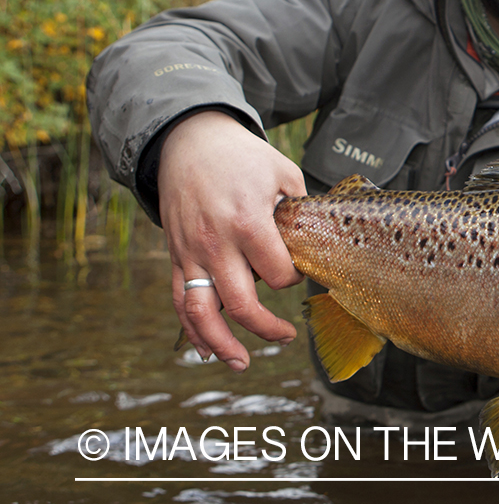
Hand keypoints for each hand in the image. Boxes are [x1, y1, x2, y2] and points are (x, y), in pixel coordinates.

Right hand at [159, 110, 305, 370]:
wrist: (190, 140)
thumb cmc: (243, 156)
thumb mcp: (283, 172)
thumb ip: (299, 210)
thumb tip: (317, 240)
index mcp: (248, 222)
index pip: (279, 274)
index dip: (295, 279)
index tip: (299, 272)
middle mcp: (216, 243)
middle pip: (242, 304)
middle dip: (268, 329)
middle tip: (287, 336)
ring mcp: (191, 252)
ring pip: (201, 313)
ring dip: (221, 345)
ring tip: (241, 362)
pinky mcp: (176, 256)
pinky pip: (179, 301)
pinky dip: (191, 330)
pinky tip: (207, 350)